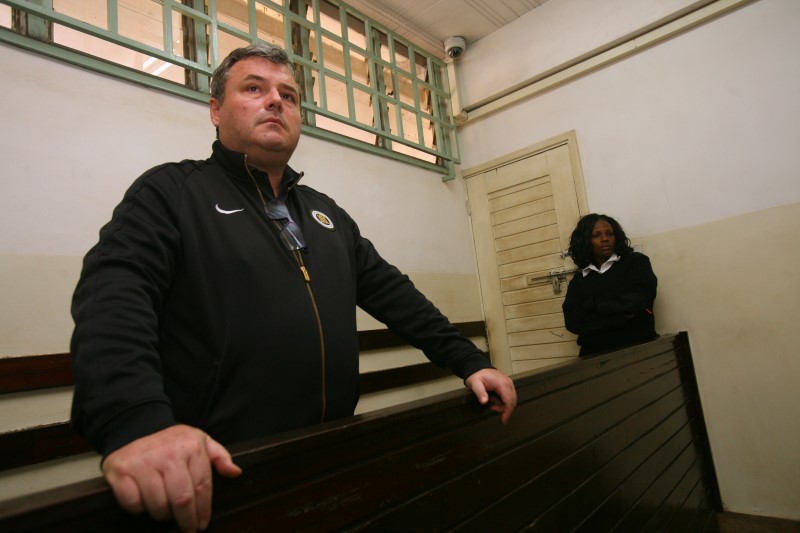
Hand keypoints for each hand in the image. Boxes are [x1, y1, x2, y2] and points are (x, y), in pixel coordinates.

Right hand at [102, 424, 241, 531]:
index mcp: (191, 447)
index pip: (202, 487)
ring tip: (165, 511)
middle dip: (186, 520)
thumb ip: (220, 457)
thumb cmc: (172, 441)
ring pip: (157, 505)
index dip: (204, 510)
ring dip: (162, 514)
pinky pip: (133, 503)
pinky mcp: (121, 471)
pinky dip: (139, 508)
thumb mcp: (200, 441)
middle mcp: (167, 454)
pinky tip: (144, 500)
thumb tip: (235, 472)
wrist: (135, 428)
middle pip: (181, 500)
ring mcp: (143, 463)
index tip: (202, 523)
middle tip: (187, 528)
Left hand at [465, 368, 516, 423]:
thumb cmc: (477, 376)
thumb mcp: (475, 384)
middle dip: (504, 409)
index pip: (509, 401)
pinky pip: (509, 396)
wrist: (478, 368)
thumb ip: (480, 393)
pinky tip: (494, 399)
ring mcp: (509, 384)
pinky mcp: (508, 385)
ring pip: (512, 400)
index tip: (504, 420)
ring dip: (503, 405)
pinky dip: (503, 401)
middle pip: (512, 402)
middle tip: (493, 408)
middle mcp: (508, 383)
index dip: (507, 412)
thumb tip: (484, 401)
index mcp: (502, 384)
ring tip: (492, 402)